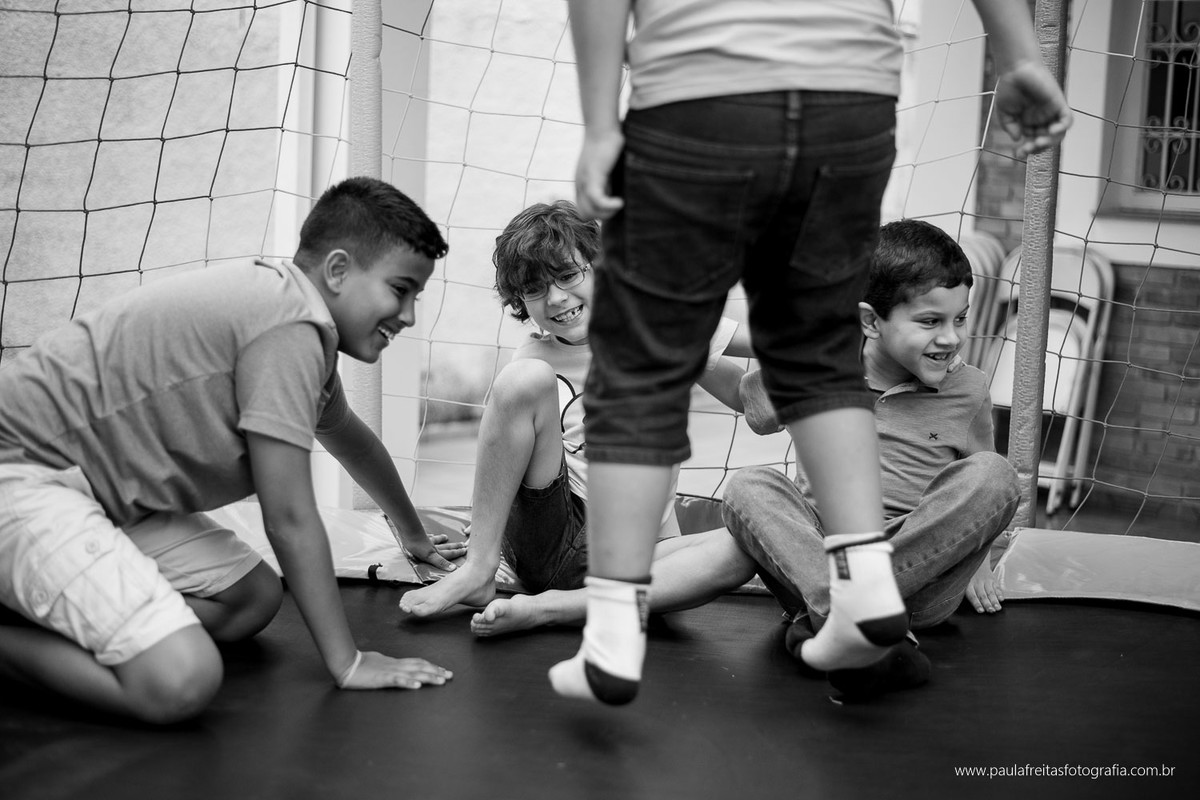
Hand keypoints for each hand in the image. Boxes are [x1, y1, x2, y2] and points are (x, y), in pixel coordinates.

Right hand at [336, 650, 452, 689]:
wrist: (346, 663)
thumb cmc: (360, 664)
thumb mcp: (380, 664)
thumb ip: (391, 666)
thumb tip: (400, 668)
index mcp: (395, 663)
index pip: (418, 663)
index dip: (431, 666)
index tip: (443, 671)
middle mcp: (396, 665)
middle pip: (420, 667)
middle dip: (436, 671)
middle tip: (450, 676)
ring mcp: (389, 671)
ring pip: (413, 673)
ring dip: (428, 677)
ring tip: (441, 681)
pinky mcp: (381, 679)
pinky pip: (397, 680)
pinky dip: (408, 683)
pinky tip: (417, 686)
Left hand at [404, 531, 467, 571]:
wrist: (409, 533)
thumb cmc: (418, 546)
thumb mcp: (430, 557)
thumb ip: (441, 562)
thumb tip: (454, 568)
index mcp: (436, 552)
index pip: (449, 553)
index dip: (457, 553)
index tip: (466, 550)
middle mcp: (434, 546)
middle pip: (446, 547)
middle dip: (454, 546)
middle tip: (463, 544)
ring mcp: (427, 541)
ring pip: (437, 540)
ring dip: (441, 539)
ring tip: (446, 537)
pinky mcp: (419, 537)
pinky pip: (427, 536)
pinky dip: (430, 535)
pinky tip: (430, 534)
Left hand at [574, 127, 624, 219]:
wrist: (603, 126)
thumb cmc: (609, 142)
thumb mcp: (608, 166)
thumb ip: (610, 180)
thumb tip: (625, 191)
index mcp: (582, 183)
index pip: (584, 211)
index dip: (599, 212)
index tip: (614, 203)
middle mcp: (580, 184)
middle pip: (585, 215)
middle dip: (603, 215)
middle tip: (618, 205)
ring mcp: (584, 181)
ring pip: (589, 212)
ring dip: (607, 213)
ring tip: (620, 203)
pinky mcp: (593, 176)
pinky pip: (597, 200)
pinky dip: (609, 205)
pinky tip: (620, 201)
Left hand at [966, 559, 1003, 612]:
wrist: (976, 561)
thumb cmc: (968, 576)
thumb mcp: (962, 583)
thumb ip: (964, 593)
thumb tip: (962, 604)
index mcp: (968, 585)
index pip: (972, 596)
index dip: (977, 604)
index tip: (981, 611)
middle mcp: (977, 582)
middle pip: (983, 595)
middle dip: (987, 604)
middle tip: (991, 611)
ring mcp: (985, 580)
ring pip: (990, 592)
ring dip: (995, 601)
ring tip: (997, 608)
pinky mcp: (993, 579)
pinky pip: (997, 586)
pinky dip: (999, 593)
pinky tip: (1001, 599)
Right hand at [994, 60, 1072, 157]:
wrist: (1016, 69)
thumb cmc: (1009, 87)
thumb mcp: (1005, 112)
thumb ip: (1010, 126)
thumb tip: (1017, 138)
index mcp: (1028, 123)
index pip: (1032, 142)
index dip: (1027, 151)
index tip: (1019, 154)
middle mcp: (1041, 119)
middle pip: (1046, 141)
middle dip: (1038, 148)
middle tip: (1028, 147)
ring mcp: (1051, 112)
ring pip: (1058, 134)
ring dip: (1049, 141)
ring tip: (1038, 141)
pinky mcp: (1059, 103)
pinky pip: (1067, 120)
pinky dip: (1062, 127)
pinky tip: (1052, 130)